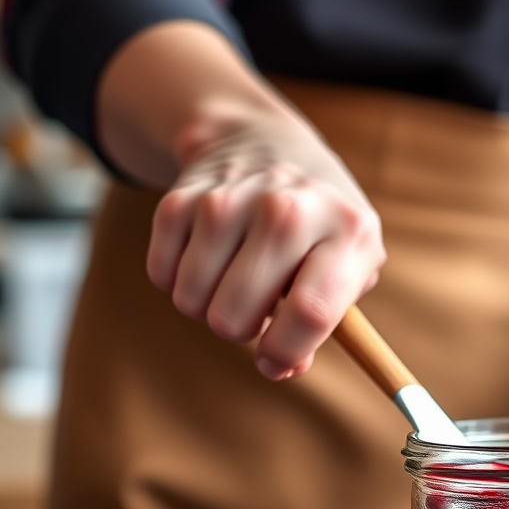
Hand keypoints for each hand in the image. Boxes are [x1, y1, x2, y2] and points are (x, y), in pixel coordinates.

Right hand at [146, 109, 384, 380]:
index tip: (273, 361)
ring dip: (208, 304)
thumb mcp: (346, 264)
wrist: (265, 141)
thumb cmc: (317, 224)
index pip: (312, 312)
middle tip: (257, 302)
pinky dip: (178, 279)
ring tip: (236, 274)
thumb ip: (326, 324)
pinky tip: (208, 252)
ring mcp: (230, 199)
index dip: (286, 353)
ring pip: (192, 301)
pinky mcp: (181, 196)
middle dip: (241, 329)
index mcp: (347, 230)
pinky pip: (162, 276)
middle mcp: (289, 209)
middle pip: (237, 316)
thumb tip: (282, 367)